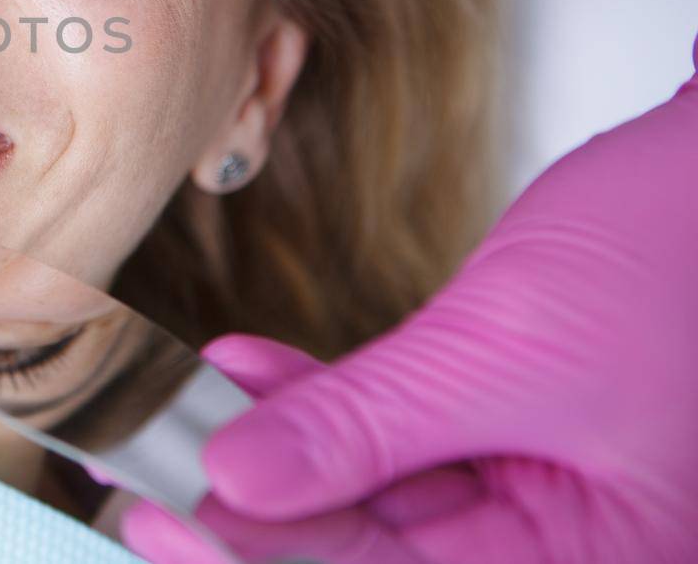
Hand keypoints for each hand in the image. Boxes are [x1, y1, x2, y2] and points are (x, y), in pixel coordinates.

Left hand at [120, 33, 697, 562]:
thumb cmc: (669, 252)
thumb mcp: (501, 354)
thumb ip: (364, 428)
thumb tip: (234, 484)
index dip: (260, 558)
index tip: (156, 518)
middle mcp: (561, 551)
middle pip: (372, 555)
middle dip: (252, 509)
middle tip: (141, 470)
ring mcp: (533, 493)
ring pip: (370, 495)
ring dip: (273, 447)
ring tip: (175, 409)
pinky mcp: (504, 432)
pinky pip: (395, 435)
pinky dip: (322, 400)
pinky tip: (244, 366)